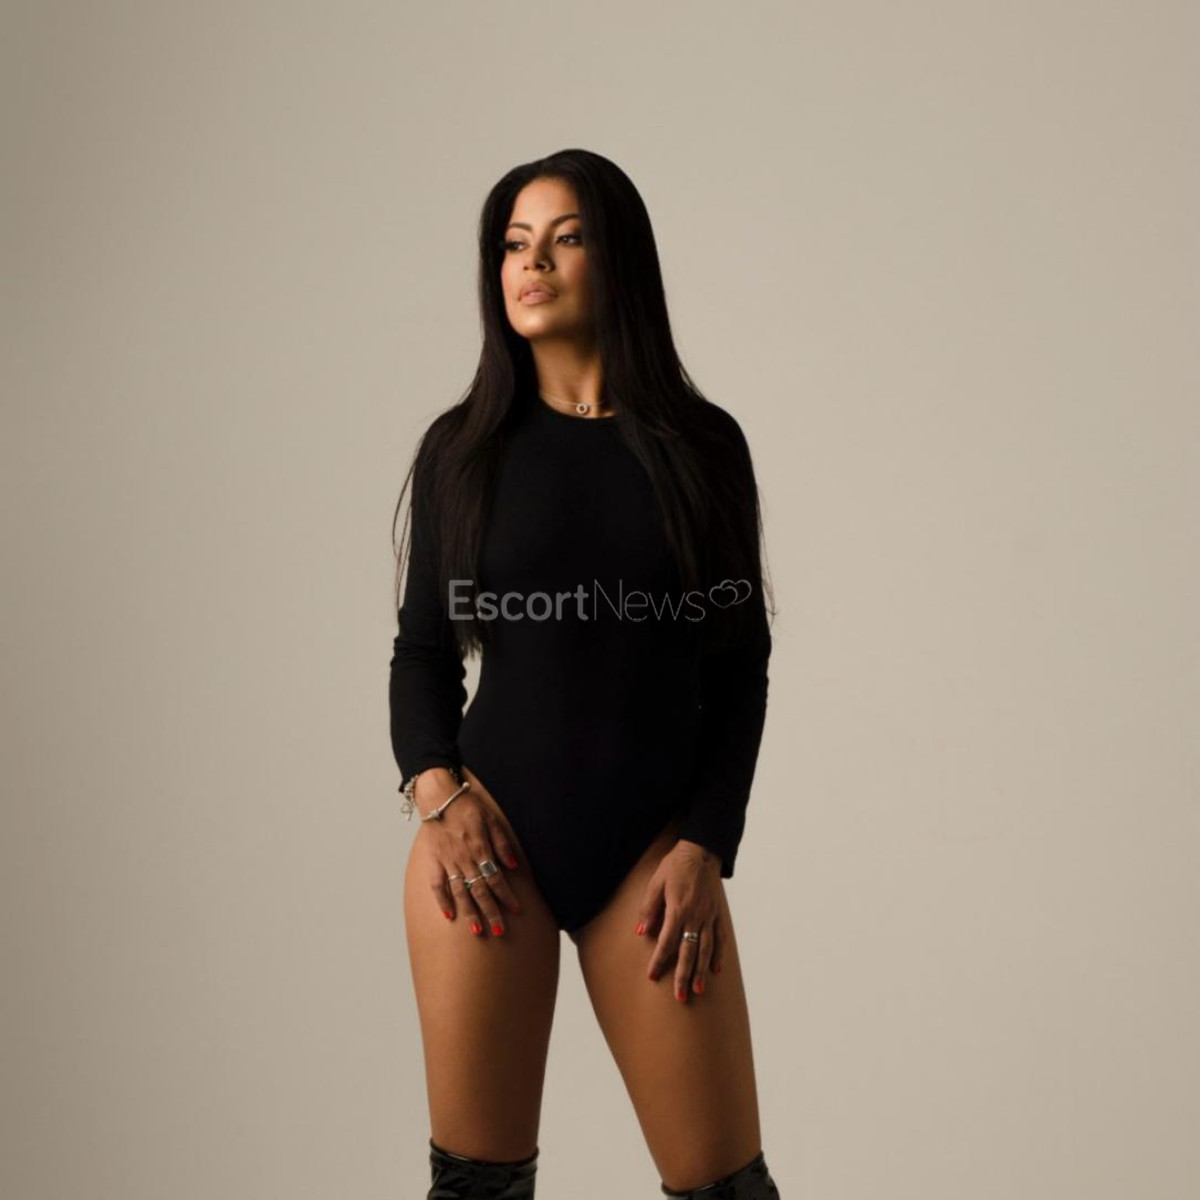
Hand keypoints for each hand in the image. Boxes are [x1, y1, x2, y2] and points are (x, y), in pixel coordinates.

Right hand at [415, 767, 522, 937]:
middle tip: (499, 932)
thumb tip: (512, 865)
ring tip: (477, 930)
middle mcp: (464, 859)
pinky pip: (437, 885)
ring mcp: (447, 862)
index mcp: (480, 849)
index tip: (516, 910)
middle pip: (479, 890)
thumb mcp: (491, 819)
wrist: (438, 797)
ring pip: (460, 892)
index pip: (495, 878)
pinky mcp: (434, 861)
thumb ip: (501, 843)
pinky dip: (442, 901)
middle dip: (490, 912)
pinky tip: (449, 915)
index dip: (506, 895)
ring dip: (469, 912)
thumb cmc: (467, 807)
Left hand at [634, 837, 723, 1002]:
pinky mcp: (717, 914)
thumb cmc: (674, 867)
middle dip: (684, 975)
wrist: (700, 852)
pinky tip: (716, 970)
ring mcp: (709, 916)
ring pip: (706, 949)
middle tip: (680, 997)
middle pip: (689, 951)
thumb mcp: (655, 883)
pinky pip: (719, 938)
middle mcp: (695, 916)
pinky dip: (718, 955)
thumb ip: (648, 909)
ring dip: (701, 971)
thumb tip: (641, 932)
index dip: (659, 960)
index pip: (666, 942)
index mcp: (677, 909)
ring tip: (698, 989)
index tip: (652, 976)